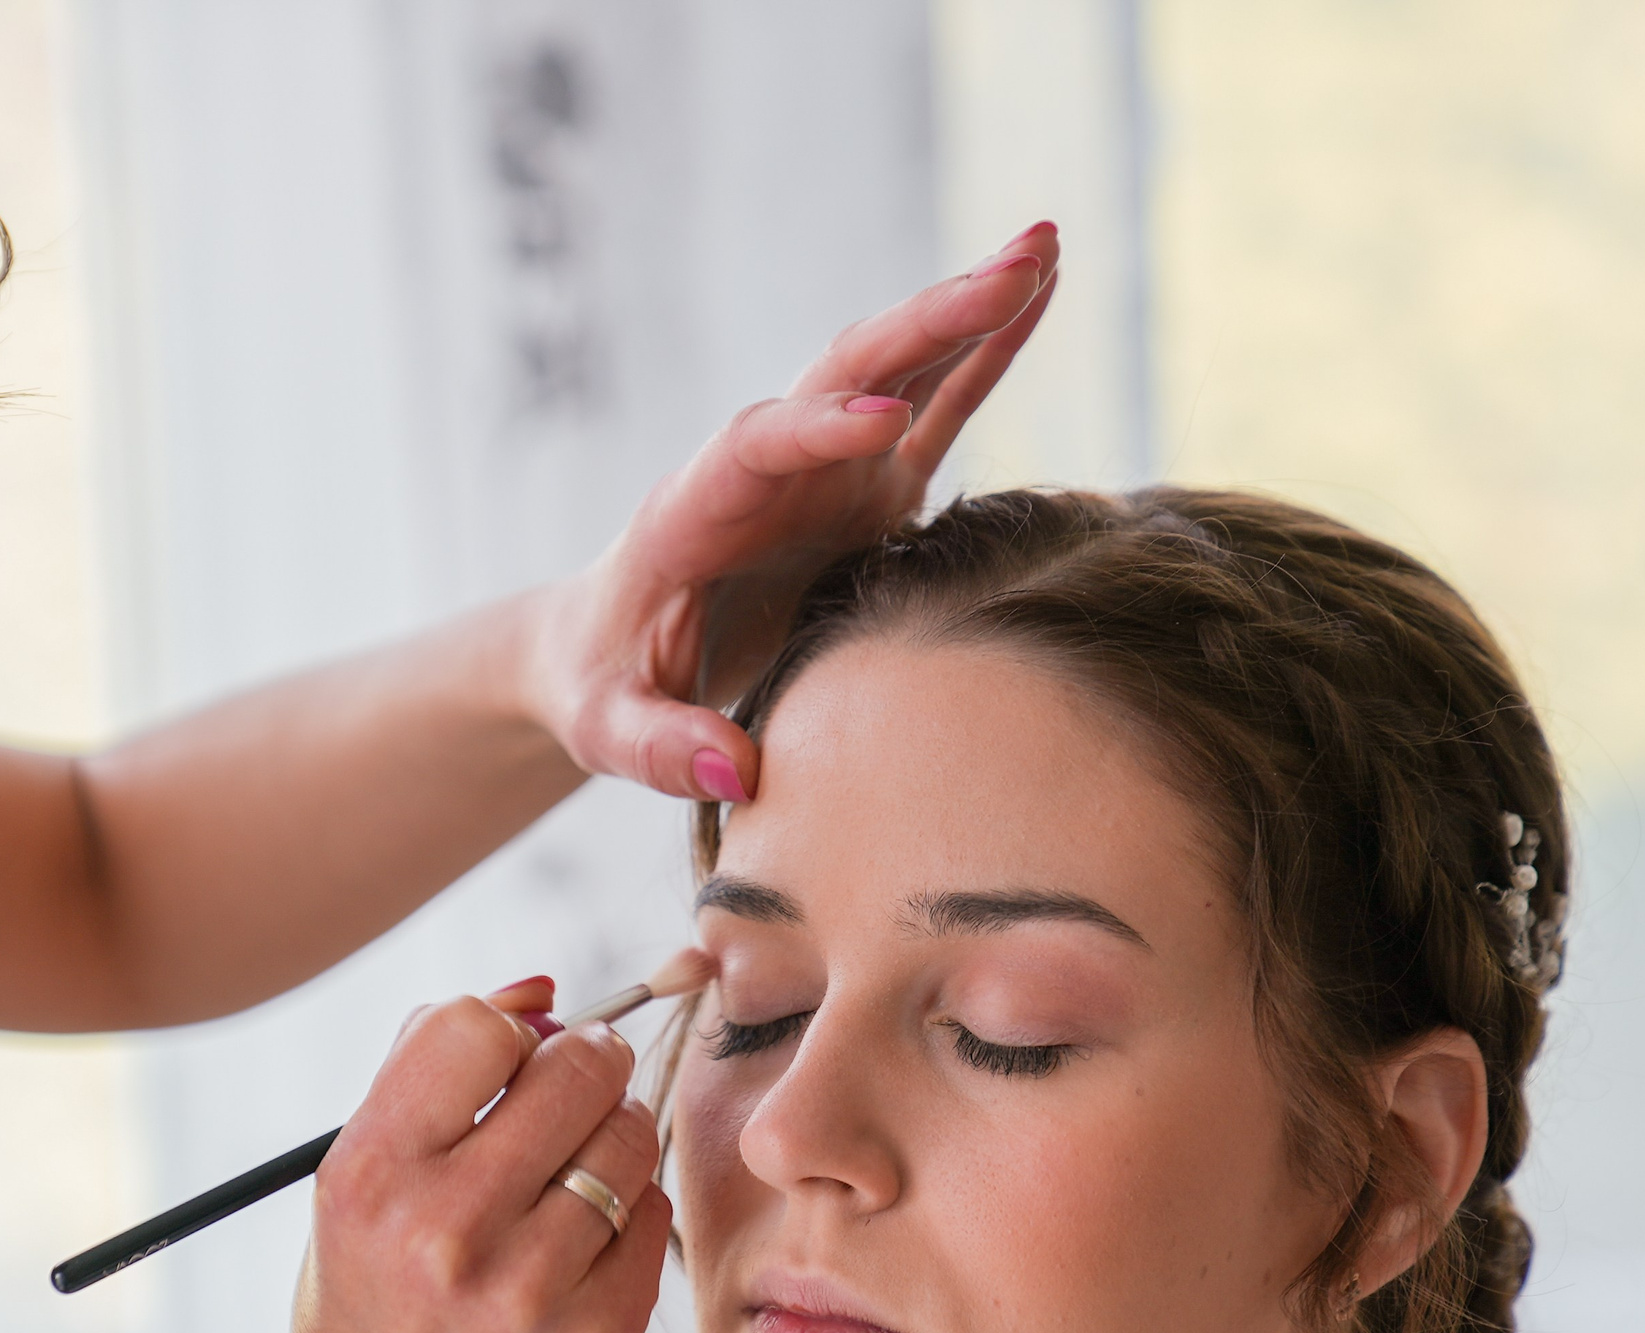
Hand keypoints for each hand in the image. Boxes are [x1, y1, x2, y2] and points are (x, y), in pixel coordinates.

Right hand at [252, 979, 666, 1332]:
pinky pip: (656, 1216)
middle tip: (577, 1086)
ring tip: (576, 1168)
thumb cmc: (368, 1298)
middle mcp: (444, 1233)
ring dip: (615, 1133)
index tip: (512, 1056)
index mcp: (370, 1177)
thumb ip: (428, 1070)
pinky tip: (585, 1242)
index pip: (474, 1028)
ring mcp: (527, 1295)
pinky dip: (632, 1211)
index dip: (507, 1029)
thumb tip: (545, 991)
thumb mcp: (355, 1182)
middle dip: (586, 1063)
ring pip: (631, 1138)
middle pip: (576, 1070)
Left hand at [524, 220, 1062, 802]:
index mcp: (693, 509)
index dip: (816, 429)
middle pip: (841, 376)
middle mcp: (764, 470)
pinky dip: (983, 354)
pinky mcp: (863, 490)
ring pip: (897, 371)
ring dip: (966, 310)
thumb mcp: (609, 727)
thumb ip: (661, 748)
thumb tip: (735, 774)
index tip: (883, 424)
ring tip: (1043, 245)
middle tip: (1008, 270)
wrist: (605, 649)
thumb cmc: (601, 686)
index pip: (754, 447)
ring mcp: (821, 472)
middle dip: (923, 324)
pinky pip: (932, 408)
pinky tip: (1041, 292)